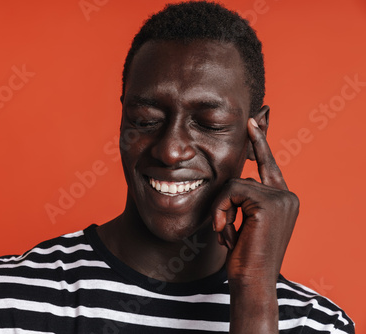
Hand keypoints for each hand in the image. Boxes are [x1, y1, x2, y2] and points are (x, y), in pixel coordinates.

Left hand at [212, 117, 298, 284]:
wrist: (251, 281)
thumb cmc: (244, 256)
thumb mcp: (243, 222)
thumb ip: (243, 199)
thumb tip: (234, 179)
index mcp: (283, 198)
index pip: (268, 165)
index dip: (260, 142)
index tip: (253, 120)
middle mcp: (287, 195)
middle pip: (241, 177)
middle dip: (224, 204)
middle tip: (224, 230)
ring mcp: (281, 197)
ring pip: (234, 183)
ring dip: (221, 210)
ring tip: (226, 233)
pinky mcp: (269, 202)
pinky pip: (231, 190)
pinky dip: (221, 210)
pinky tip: (226, 231)